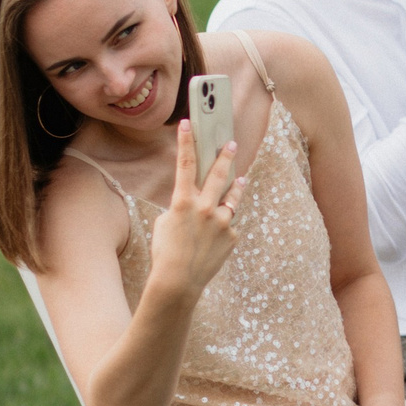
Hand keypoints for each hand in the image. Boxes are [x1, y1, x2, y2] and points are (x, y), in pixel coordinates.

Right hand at [147, 120, 244, 303]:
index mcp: (183, 202)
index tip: (188, 124)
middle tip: (232, 144)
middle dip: (225, 156)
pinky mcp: (232, 236)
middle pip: (218, 174)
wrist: (178, 280)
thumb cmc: (166, 252)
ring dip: (235, 188)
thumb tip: (196, 206)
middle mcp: (205, 207)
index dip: (186, 142)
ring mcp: (222, 222)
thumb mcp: (166, 224)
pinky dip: (222, 230)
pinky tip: (213, 242)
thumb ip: (182, 209)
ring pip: (232, 199)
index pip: (185, 165)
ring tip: (240, 179)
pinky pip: (228, 227)